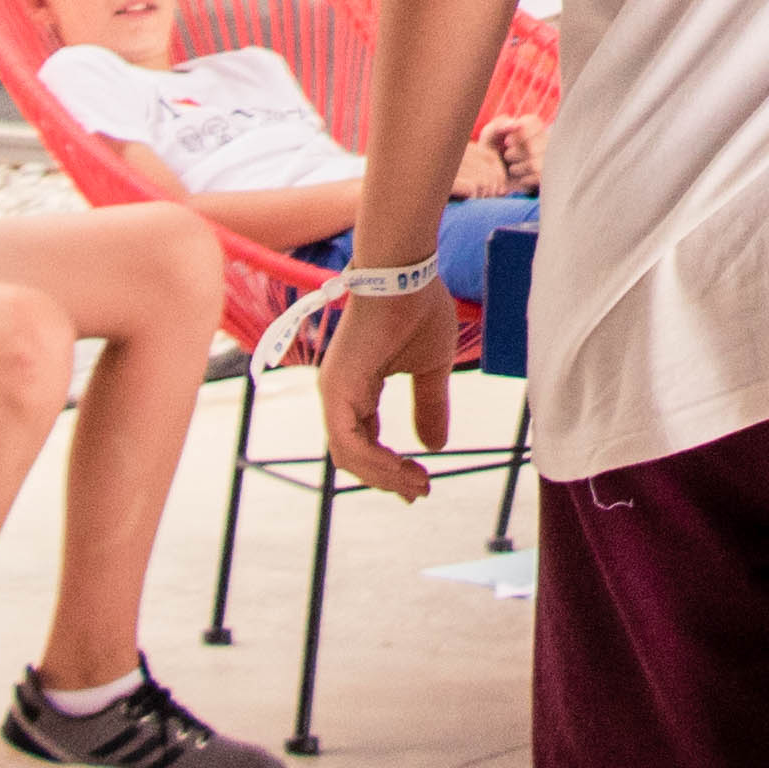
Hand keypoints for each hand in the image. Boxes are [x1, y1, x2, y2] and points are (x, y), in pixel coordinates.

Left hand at [315, 281, 464, 501]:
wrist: (404, 275)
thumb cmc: (417, 309)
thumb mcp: (430, 368)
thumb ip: (429, 406)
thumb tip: (435, 447)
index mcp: (355, 388)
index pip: (365, 442)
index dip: (391, 467)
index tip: (421, 483)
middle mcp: (337, 394)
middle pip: (354, 456)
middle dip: (387, 479)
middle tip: (420, 492)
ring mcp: (333, 392)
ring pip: (349, 456)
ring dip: (384, 476)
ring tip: (418, 485)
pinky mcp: (336, 389)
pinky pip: (349, 442)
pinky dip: (376, 463)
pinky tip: (404, 470)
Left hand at [458, 114, 542, 196]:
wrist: (493, 176)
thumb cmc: (491, 152)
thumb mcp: (489, 136)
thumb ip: (499, 125)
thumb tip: (515, 124)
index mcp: (532, 125)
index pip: (532, 124)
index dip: (517, 135)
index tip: (506, 141)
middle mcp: (544, 138)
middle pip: (531, 147)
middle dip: (513, 154)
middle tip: (507, 156)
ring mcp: (548, 157)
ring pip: (533, 164)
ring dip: (516, 168)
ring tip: (512, 167)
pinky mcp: (547, 174)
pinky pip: (536, 177)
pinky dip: (522, 179)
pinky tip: (520, 176)